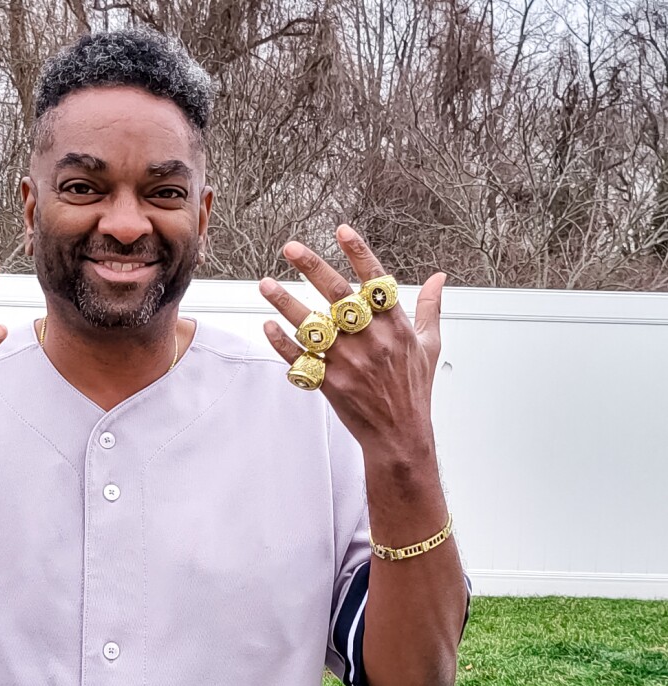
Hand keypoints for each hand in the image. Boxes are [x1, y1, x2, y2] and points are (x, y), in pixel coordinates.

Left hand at [259, 224, 444, 458]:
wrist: (401, 435)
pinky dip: (282, 344)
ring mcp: (349, 361)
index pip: (376, 280)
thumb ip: (430, 308)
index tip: (342, 230)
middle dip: (313, 267)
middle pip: (339, 295)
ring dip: (286, 303)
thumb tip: (439, 279)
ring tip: (266, 283)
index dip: (359, 252)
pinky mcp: (330, 383)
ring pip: (313, 325)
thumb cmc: (414, 389)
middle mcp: (371, 339)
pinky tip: (267, 326)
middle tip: (291, 247)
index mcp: (395, 325)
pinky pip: (301, 360)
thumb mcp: (429, 345)